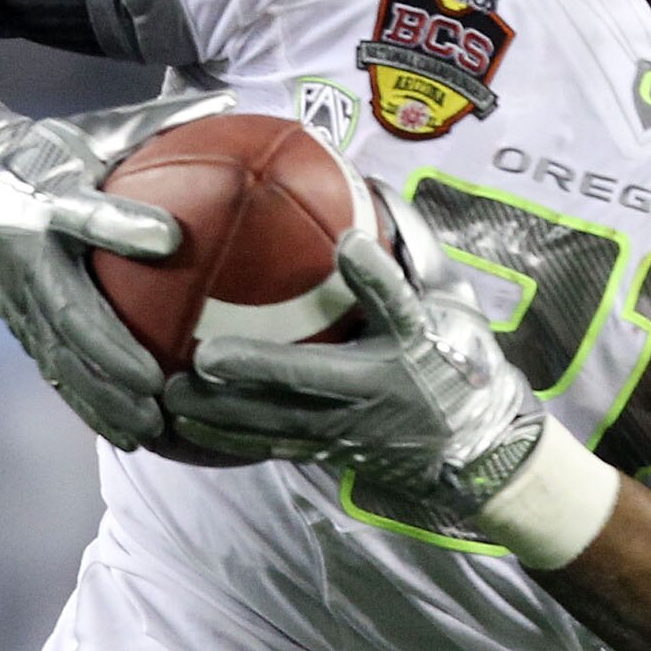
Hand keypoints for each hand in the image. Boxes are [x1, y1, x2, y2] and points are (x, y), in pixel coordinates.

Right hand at [0, 89, 235, 448]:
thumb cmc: (45, 152)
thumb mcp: (93, 130)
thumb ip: (159, 124)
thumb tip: (233, 104)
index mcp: (47, 197)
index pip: (86, 210)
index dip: (123, 223)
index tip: (170, 240)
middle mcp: (26, 252)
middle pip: (67, 310)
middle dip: (111, 353)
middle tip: (161, 384)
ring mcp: (16, 296)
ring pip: (58, 355)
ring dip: (102, 396)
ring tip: (151, 428)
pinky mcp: (18, 325)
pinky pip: (55, 371)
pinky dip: (91, 404)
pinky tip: (134, 435)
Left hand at [170, 196, 545, 511]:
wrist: (478, 447)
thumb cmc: (459, 365)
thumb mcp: (452, 311)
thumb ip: (411, 266)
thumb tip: (370, 198)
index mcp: (413, 346)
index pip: (397, 304)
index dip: (374, 275)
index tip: (348, 245)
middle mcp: (380, 389)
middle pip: (313, 377)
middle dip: (258, 369)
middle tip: (206, 356)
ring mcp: (352, 428)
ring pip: (280, 422)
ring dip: (225, 413)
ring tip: (173, 398)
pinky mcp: (332, 452)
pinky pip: (274, 447)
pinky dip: (229, 438)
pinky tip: (187, 427)